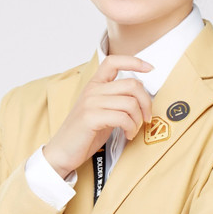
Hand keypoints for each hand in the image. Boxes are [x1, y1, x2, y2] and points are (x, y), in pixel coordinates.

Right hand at [43, 55, 152, 177]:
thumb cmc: (84, 134)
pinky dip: (131, 128)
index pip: (113, 61)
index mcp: (94, 85)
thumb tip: (141, 95)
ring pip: (130, 103)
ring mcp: (91, 103)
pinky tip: (128, 135)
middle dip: (146, 102)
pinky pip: (123, 118)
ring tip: (133, 130)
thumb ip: (117, 101)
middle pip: (132, 84)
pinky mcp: (91, 118)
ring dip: (138, 120)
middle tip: (146, 117)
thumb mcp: (102, 112)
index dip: (134, 62)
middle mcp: (92, 90)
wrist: (62, 152)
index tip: (150, 68)